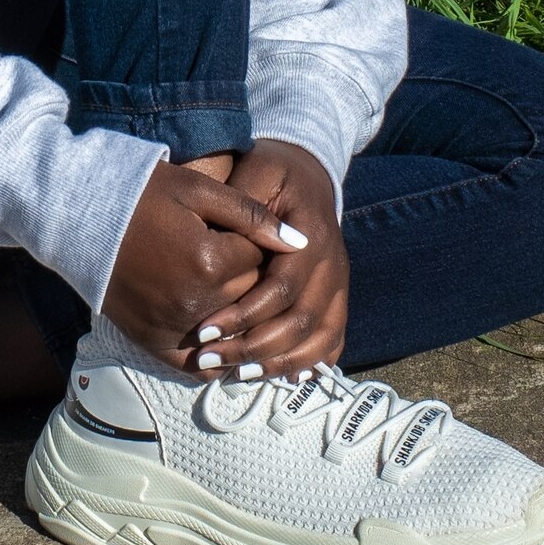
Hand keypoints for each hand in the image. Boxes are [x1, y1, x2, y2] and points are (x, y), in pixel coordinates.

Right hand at [103, 157, 306, 364]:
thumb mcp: (198, 191)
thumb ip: (252, 216)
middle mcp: (195, 302)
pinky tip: (223, 343)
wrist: (81, 217)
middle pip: (249, 298)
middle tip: (234, 258)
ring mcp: (173, 327)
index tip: (244, 232)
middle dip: (250, 280)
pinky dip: (215, 358)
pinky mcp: (153, 342)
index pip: (260, 261)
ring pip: (231, 333)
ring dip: (239, 318)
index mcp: (210, 262)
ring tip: (232, 294)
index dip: (257, 243)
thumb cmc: (141, 195)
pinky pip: (197, 365)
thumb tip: (302, 241)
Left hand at [192, 139, 345, 378]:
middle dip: (253, 347)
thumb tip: (219, 248)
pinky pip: (333, 337)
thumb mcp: (253, 174)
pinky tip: (282, 376)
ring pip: (319, 338)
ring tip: (237, 374)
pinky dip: (311, 362)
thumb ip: (242, 209)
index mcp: (311, 236)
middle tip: (209, 359)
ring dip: (278, 362)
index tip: (204, 332)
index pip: (281, 289)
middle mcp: (333, 264)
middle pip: (300, 322)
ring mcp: (340, 283)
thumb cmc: (270, 172)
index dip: (243, 315)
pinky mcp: (337, 295)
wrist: (306, 168)